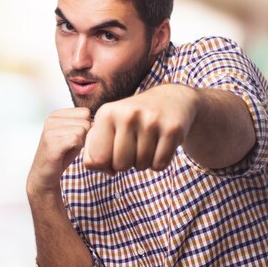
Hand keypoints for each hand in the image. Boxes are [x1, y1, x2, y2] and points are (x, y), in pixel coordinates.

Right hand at [27, 107, 92, 195]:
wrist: (45, 174)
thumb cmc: (62, 155)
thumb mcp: (73, 134)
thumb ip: (84, 124)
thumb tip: (100, 119)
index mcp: (56, 114)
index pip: (85, 112)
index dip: (86, 127)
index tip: (74, 138)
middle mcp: (51, 119)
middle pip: (85, 121)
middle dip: (84, 136)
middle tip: (71, 146)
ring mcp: (50, 130)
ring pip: (82, 130)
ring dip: (80, 143)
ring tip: (67, 150)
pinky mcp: (52, 142)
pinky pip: (77, 139)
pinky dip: (76, 149)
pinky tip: (66, 153)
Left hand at [83, 85, 198, 173]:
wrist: (171, 100)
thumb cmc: (134, 119)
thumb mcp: (109, 124)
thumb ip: (95, 149)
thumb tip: (99, 167)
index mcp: (107, 113)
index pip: (98, 159)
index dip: (106, 163)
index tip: (114, 151)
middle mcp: (128, 115)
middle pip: (121, 165)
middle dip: (127, 162)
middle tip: (134, 146)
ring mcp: (152, 122)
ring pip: (142, 166)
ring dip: (144, 161)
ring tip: (148, 143)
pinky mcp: (172, 130)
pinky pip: (160, 165)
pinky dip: (159, 162)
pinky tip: (160, 145)